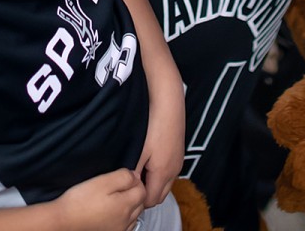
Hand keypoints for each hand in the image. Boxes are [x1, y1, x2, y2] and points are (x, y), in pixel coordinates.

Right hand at [52, 169, 145, 230]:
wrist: (63, 221)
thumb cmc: (81, 201)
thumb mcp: (103, 181)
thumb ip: (123, 177)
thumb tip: (135, 176)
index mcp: (126, 205)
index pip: (142, 190)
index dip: (134, 180)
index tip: (123, 176)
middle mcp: (126, 220)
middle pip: (140, 203)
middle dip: (134, 193)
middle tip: (119, 186)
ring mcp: (119, 230)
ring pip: (134, 216)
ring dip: (130, 206)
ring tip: (116, 198)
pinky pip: (126, 226)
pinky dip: (124, 219)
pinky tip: (113, 213)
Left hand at [135, 91, 184, 209]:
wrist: (168, 103)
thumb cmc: (153, 125)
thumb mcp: (138, 150)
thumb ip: (133, 172)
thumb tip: (128, 187)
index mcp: (163, 173)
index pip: (151, 201)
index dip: (138, 200)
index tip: (126, 192)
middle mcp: (173, 171)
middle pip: (160, 196)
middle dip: (146, 195)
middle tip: (130, 185)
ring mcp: (177, 163)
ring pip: (165, 185)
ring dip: (152, 184)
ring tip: (137, 172)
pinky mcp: (178, 154)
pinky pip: (169, 174)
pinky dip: (158, 175)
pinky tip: (147, 162)